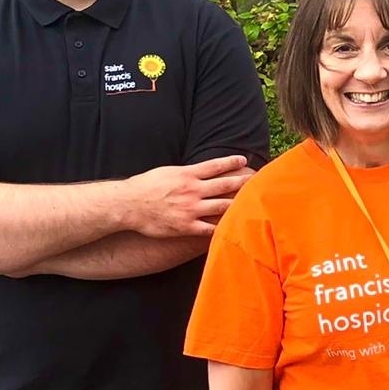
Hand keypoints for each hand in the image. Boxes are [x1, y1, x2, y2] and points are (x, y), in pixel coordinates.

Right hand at [127, 156, 251, 237]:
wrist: (129, 204)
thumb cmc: (146, 186)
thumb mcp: (167, 171)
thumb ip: (186, 172)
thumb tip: (200, 170)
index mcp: (187, 175)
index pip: (215, 166)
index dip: (232, 163)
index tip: (244, 161)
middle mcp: (192, 190)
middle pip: (225, 185)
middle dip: (244, 183)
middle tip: (259, 181)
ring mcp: (191, 209)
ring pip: (222, 206)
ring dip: (239, 204)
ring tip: (253, 204)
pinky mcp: (186, 226)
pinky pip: (210, 228)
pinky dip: (223, 228)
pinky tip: (235, 228)